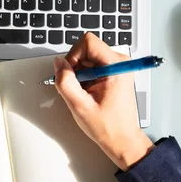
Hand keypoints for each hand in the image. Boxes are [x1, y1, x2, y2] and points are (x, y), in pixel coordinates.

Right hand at [54, 33, 153, 170]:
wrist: (122, 139)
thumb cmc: (108, 126)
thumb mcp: (80, 106)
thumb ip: (66, 82)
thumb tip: (58, 63)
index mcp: (117, 66)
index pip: (88, 42)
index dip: (73, 56)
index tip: (71, 74)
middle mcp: (119, 62)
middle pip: (86, 49)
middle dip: (75, 67)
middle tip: (77, 88)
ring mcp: (116, 67)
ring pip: (86, 58)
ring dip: (79, 74)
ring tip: (84, 93)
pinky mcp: (112, 72)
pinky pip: (91, 66)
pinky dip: (83, 78)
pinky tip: (87, 93)